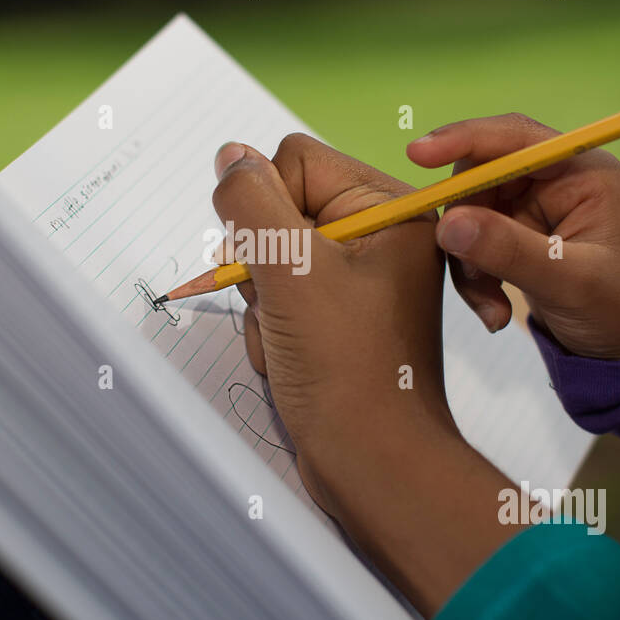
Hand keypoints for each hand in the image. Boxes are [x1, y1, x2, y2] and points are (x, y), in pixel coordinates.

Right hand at [211, 135, 520, 615]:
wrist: (372, 463)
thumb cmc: (344, 367)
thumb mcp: (289, 269)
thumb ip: (252, 202)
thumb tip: (231, 155)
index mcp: (389, 210)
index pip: (296, 161)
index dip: (267, 204)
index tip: (275, 258)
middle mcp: (378, 237)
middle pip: (278, 210)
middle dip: (263, 263)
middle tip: (287, 306)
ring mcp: (358, 281)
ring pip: (270, 259)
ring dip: (263, 303)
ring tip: (291, 342)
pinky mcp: (338, 319)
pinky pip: (278, 299)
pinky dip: (270, 329)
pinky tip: (291, 360)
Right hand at [407, 113, 619, 359]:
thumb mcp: (569, 281)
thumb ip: (509, 251)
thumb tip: (447, 225)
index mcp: (580, 171)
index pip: (514, 138)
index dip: (464, 139)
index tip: (418, 154)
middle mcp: (553, 181)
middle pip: (480, 178)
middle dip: (465, 228)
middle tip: (470, 274)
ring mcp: (532, 209)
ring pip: (468, 216)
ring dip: (469, 265)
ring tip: (492, 309)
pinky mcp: (516, 237)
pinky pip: (472, 245)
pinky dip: (474, 279)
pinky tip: (495, 313)